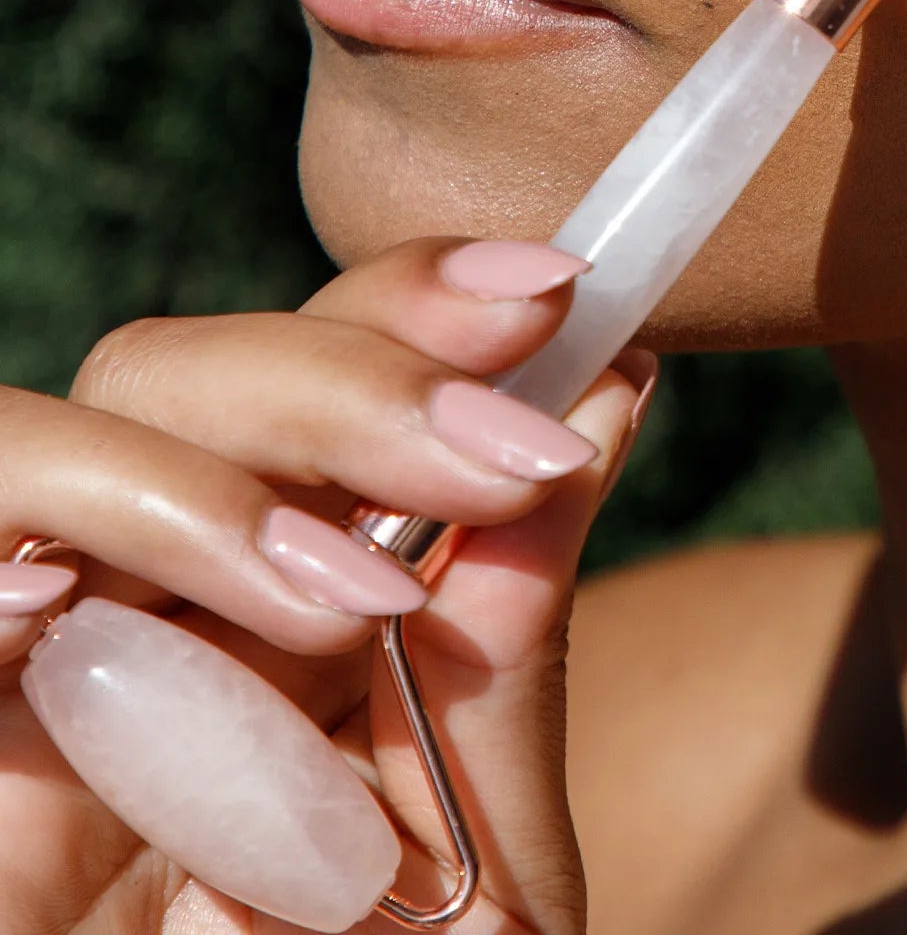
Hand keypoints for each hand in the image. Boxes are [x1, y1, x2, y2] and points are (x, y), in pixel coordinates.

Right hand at [0, 237, 655, 933]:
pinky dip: (43, 567)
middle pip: (194, 368)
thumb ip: (509, 638)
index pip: (325, 371)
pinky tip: (137, 631)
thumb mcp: (474, 854)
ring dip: (217, 482)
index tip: (562, 294)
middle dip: (353, 370)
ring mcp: (33, 666)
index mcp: (290, 605)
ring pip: (55, 435)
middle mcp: (154, 609)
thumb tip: (606, 394)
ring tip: (359, 600)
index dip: (417, 300)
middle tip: (507, 446)